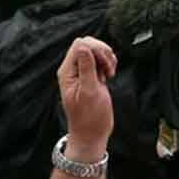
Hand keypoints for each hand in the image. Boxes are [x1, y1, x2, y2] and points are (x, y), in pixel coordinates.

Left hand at [56, 36, 115, 160]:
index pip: (80, 45)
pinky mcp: (92, 77)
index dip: (95, 50)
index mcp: (68, 72)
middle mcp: (73, 70)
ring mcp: (82, 73)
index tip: (104, 64)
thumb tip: (84, 46)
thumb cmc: (89, 118)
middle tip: (109, 69)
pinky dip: (108, 64)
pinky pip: (100, 61)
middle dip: (102, 53)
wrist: (92, 133)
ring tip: (110, 72)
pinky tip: (110, 74)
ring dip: (107, 58)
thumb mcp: (89, 92)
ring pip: (95, 51)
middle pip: (88, 45)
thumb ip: (86, 67)